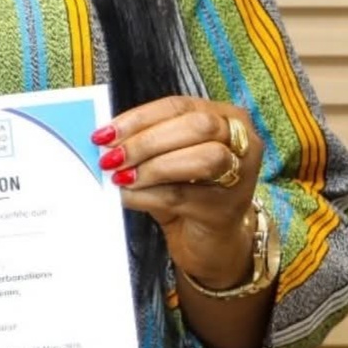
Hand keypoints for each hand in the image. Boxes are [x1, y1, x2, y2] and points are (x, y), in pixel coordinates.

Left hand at [92, 96, 260, 288]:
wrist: (211, 240)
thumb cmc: (188, 191)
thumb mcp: (167, 159)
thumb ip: (144, 144)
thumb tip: (106, 141)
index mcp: (225, 117)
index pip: (179, 106)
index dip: (139, 118)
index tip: (106, 132)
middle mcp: (242, 141)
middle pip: (197, 127)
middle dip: (147, 141)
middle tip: (112, 156)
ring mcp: (240, 176)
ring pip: (201, 159)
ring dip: (153, 167)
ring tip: (121, 177)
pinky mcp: (226, 209)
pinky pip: (183, 195)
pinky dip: (148, 195)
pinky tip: (128, 196)